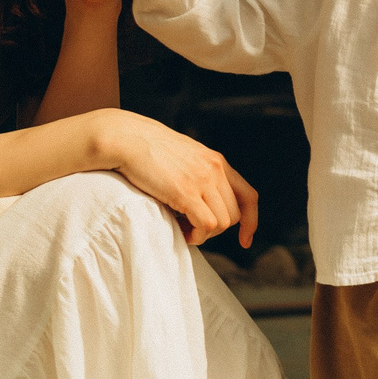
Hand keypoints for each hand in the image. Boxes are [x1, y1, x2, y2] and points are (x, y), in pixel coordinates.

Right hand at [103, 111, 258, 247]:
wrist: (126, 138)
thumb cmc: (146, 150)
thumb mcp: (183, 157)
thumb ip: (198, 174)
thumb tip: (201, 201)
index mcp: (217, 162)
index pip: (249, 196)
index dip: (251, 222)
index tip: (245, 240)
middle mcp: (215, 170)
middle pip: (235, 215)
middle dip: (216, 229)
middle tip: (192, 228)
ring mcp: (202, 180)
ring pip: (222, 223)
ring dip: (204, 234)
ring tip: (183, 228)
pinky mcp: (186, 191)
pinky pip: (206, 225)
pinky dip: (196, 235)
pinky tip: (180, 229)